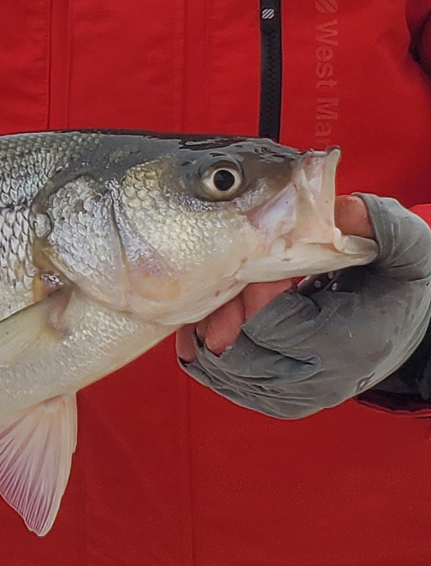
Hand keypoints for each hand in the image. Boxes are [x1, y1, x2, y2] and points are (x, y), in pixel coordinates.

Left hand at [176, 194, 430, 418]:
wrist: (407, 334)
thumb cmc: (398, 288)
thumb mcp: (407, 250)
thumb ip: (380, 225)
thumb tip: (342, 210)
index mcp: (346, 343)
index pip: (272, 324)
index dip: (254, 293)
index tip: (258, 266)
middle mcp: (317, 381)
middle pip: (240, 352)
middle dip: (227, 311)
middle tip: (230, 280)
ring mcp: (294, 398)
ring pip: (225, 372)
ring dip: (212, 332)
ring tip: (219, 299)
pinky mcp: (277, 402)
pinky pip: (225, 384)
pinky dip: (207, 355)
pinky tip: (205, 326)